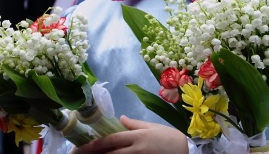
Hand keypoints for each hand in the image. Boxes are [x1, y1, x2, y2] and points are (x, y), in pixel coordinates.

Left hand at [72, 116, 187, 153]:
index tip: (85, 146)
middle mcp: (136, 149)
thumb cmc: (169, 137)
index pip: (112, 139)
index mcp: (137, 136)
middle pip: (111, 153)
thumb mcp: (152, 127)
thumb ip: (134, 124)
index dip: (97, 143)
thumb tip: (120, 119)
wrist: (184, 151)